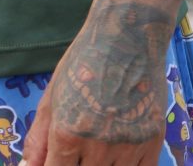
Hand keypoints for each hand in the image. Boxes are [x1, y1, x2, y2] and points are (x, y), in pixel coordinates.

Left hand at [19, 25, 166, 165]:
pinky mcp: (153, 143)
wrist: (127, 39)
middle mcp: (98, 146)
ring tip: (96, 150)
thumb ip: (39, 138)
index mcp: (67, 133)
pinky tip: (117, 155)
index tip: (57, 161)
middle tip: (76, 152)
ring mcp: (128, 147)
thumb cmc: (83, 64)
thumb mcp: (52, 98)